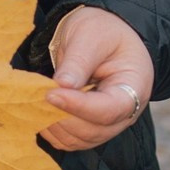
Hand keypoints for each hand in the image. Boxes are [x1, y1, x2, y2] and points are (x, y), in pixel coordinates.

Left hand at [42, 6, 154, 150]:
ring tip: (35, 100)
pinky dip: (51, 131)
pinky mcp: (90, 127)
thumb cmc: (102, 29)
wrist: (102, 33)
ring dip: (54, 125)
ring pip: (79, 139)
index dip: (79, 106)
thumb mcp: (91, 35)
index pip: (109, 109)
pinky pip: (70, 140)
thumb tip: (61, 86)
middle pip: (93, 130)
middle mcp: (125, 112)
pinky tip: (38, 110)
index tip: (51, 94)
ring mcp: (108, 123)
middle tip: (37, 94)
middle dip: (62, 116)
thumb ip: (79, 61)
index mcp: (134, 86)